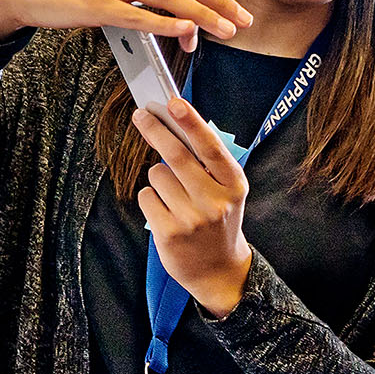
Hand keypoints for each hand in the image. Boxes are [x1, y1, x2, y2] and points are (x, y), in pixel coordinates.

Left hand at [131, 98, 252, 315]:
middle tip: (141, 116)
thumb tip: (173, 125)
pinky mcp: (168, 232)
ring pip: (157, 174)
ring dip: (159, 177)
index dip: (191, 122)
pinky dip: (152, 198)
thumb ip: (207, 163)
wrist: (218, 270)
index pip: (210, 147)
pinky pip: (146, 196)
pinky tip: (166, 212)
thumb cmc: (219, 220)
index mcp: (234, 185)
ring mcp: (191, 218)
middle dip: (155, 130)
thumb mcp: (227, 192)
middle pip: (176, 155)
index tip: (173, 102)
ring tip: (174, 196)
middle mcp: (215, 201)